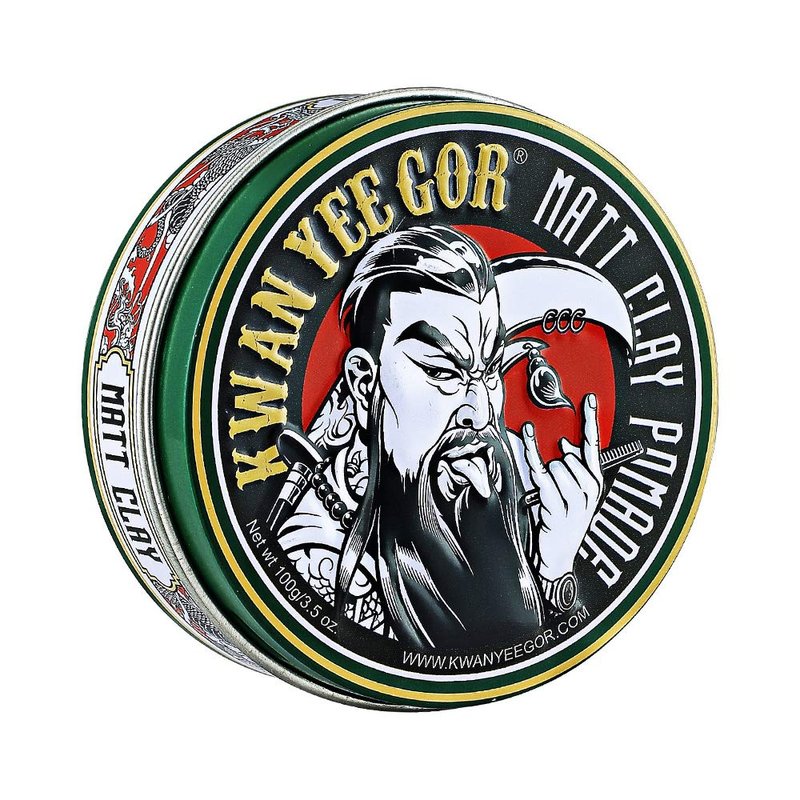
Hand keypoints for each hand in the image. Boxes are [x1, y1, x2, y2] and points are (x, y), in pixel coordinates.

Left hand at [522, 393, 602, 579]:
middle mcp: (589, 490)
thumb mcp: (573, 491)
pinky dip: (534, 462)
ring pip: (556, 467)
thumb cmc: (563, 519)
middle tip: (553, 485)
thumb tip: (566, 443)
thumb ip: (572, 466)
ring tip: (548, 494)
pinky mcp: (558, 510)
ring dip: (546, 475)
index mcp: (595, 482)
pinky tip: (529, 448)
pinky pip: (543, 477)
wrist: (558, 554)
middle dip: (557, 463)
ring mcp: (576, 501)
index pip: (593, 445)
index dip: (591, 420)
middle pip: (569, 457)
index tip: (589, 399)